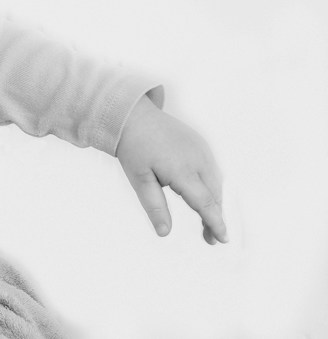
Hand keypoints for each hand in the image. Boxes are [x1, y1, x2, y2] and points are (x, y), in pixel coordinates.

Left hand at [116, 94, 226, 243]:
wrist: (133, 115)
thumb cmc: (133, 148)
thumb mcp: (139, 179)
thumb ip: (154, 206)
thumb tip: (164, 233)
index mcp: (182, 169)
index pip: (205, 202)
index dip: (215, 223)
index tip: (223, 239)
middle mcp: (198, 159)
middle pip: (214, 195)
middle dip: (215, 218)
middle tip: (209, 239)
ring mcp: (202, 150)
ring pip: (215, 184)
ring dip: (214, 203)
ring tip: (206, 223)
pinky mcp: (202, 144)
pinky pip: (212, 171)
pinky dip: (211, 187)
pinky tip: (203, 198)